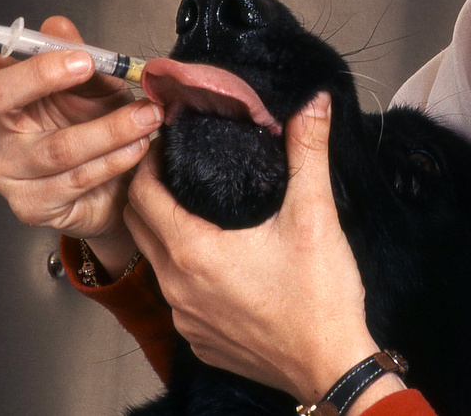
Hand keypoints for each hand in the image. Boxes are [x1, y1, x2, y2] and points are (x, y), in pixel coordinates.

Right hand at [0, 13, 161, 275]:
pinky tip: (137, 148)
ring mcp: (6, 172)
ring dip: (111, 128)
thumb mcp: (93, 87)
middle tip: (88, 64)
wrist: (117, 186)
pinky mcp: (32, 205)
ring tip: (147, 115)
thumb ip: (78, 56)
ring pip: (56, 147)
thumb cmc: (96, 128)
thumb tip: (59, 25)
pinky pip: (76, 178)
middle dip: (46, 75)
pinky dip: (114, 160)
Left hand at [126, 93, 404, 408]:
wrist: (333, 366)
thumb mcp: (315, 216)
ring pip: (154, 264)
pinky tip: (212, 264)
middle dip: (146, 193)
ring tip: (192, 210)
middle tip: (170, 170)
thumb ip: (308, 153)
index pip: (141, 194)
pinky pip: (175, 298)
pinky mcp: (200, 341)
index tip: (160, 145)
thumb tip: (314, 105)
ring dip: (162, 233)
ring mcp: (185, 319)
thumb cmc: (320, 299)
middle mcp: (178, 288)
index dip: (145, 163)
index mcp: (194, 252)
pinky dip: (181, 273)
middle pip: (137, 227)